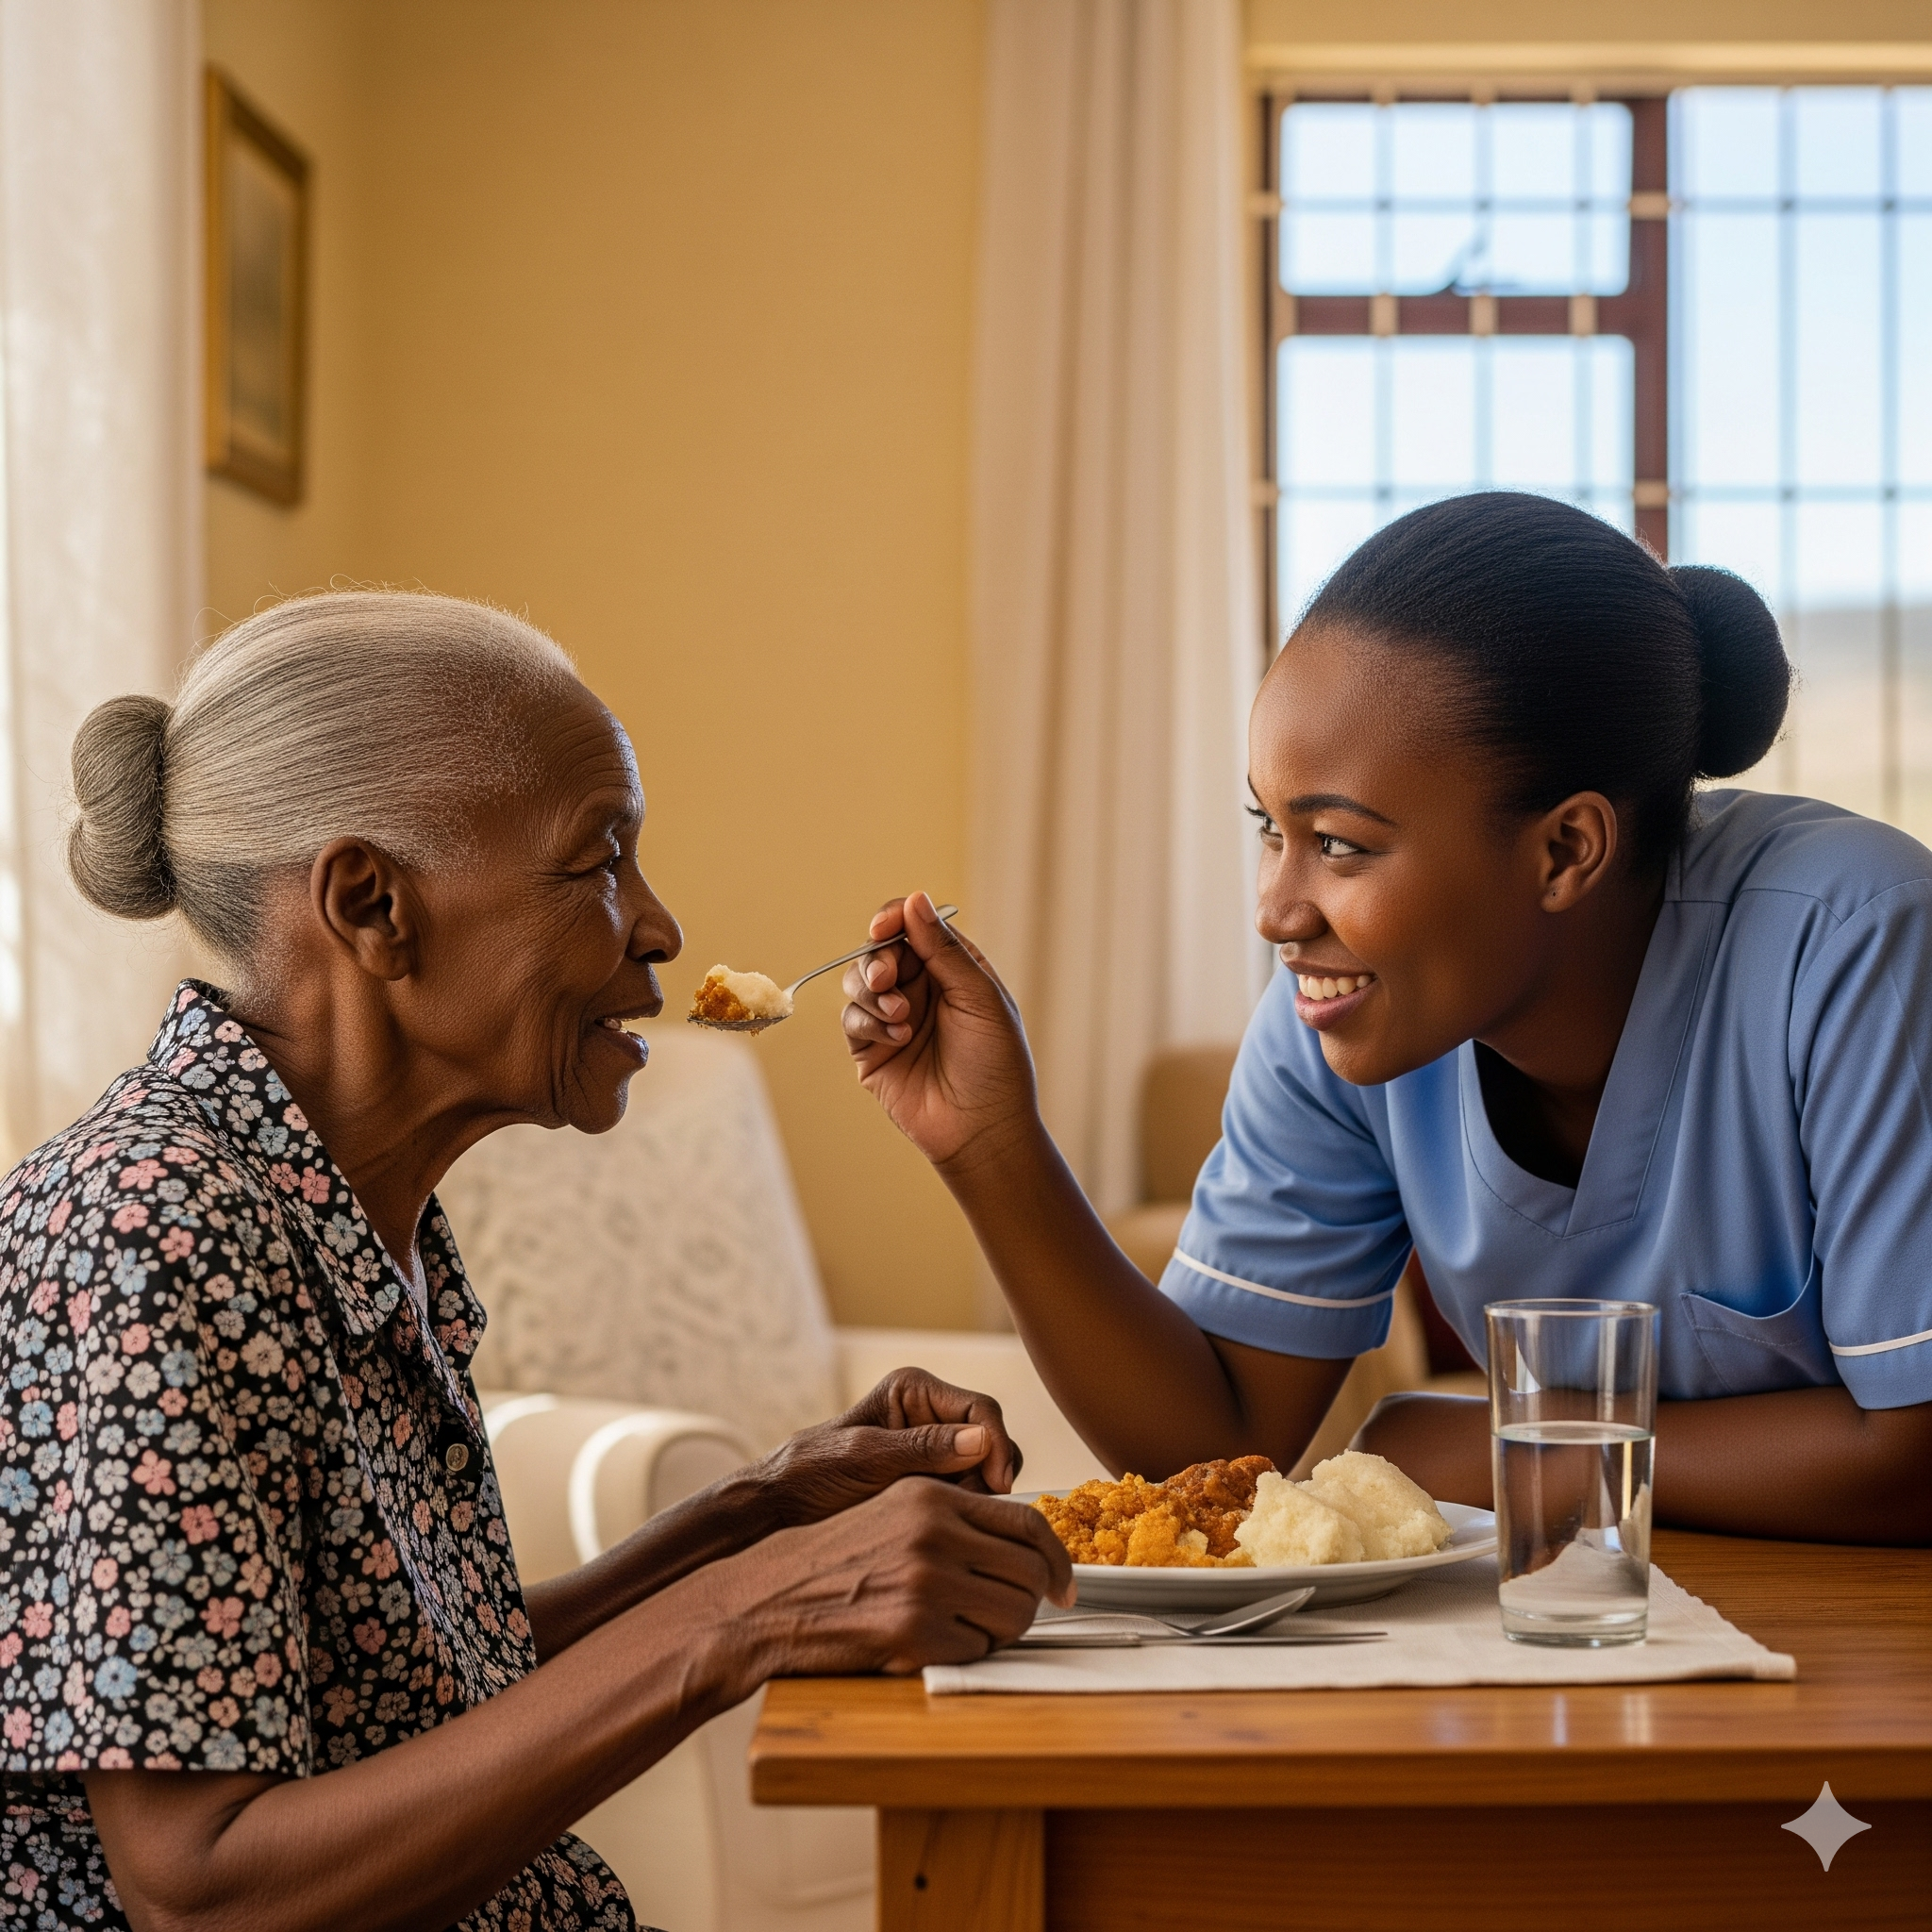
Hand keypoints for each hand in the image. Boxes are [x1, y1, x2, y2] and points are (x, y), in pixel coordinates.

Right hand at [726, 1478, 1075, 1677]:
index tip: (1065, 1586)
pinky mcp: (914, 1633)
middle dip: (1029, 1603)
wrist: (766, 1599)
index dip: (1057, 1560)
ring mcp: (925, 1582)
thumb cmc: (832, 1560)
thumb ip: (952, 1516)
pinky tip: (931, 1645)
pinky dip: (966, 1655)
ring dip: (1000, 1632)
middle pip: (1029, 1573)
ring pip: (1014, 1617)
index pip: (1027, 1522)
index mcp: (930, 1495)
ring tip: (964, 1630)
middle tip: (1010, 1617)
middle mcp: (933, 1532)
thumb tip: (1022, 1541)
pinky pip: (978, 1651)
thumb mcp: (891, 1511)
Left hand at [756, 1367, 1026, 1527]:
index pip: (980, 1409)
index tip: (998, 1485)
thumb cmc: (812, 1471)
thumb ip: (923, 1448)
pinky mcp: (931, 1480)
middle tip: (968, 1510)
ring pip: (985, 1469)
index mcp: (914, 1390)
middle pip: (990, 1439)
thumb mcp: (865, 1458)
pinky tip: (942, 1526)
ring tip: (946, 1520)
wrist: (781, 1504)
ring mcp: (932, 1449)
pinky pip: (967, 1491)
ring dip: (977, 1496)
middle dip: (988, 1475)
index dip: (996, 1444)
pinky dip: (964, 1508)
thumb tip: (982, 1440)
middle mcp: (930, 1414)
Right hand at [841, 892, 1038, 1171]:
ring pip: (858, 981)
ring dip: (871, 991)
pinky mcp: (871, 1050)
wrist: (982, 1129)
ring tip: (900, 1017)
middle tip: (889, 980)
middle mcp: (921, 989)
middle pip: (879, 950)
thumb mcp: (979, 998)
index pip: (913, 927)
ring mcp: (893, 1019)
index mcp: (952, 969)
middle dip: (879, 960)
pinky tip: (898, 1040)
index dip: (893, 920)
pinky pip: (852, 1019)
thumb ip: (944, 950)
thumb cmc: (996, 1064)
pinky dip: (869, 1023)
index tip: (883, 928)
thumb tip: (914, 899)